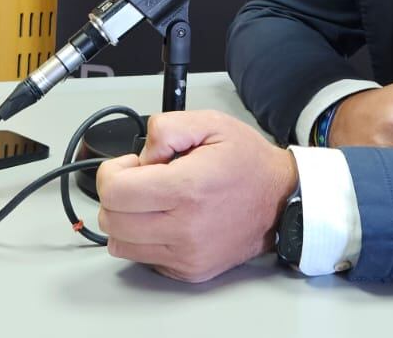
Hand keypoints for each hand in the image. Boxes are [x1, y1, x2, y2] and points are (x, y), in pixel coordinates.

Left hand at [96, 110, 297, 283]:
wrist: (281, 201)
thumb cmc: (248, 163)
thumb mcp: (211, 123)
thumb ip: (167, 127)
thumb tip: (141, 154)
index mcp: (188, 189)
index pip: (114, 192)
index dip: (113, 172)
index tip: (131, 166)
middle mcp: (185, 229)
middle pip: (111, 219)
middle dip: (116, 195)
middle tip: (140, 182)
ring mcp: (186, 255)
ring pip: (120, 244)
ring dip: (125, 220)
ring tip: (152, 202)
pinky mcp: (189, 270)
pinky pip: (142, 258)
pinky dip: (144, 239)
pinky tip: (166, 220)